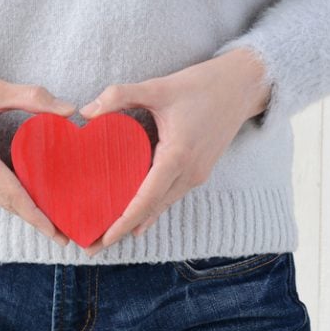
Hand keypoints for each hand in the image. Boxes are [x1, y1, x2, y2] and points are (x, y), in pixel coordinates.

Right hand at [0, 39, 75, 247]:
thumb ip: (33, 99)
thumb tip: (69, 110)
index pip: (11, 193)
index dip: (36, 215)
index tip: (56, 233)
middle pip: (4, 202)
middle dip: (33, 219)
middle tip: (62, 234)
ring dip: (20, 208)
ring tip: (49, 217)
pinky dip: (7, 193)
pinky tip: (25, 192)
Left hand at [75, 47, 271, 256]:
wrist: (243, 85)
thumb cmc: (203, 85)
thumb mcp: (158, 86)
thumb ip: (120, 95)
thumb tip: (86, 112)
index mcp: (178, 156)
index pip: (146, 198)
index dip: (123, 221)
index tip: (103, 238)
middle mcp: (189, 172)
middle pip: (151, 211)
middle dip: (122, 230)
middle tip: (92, 246)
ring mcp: (196, 174)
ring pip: (161, 206)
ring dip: (136, 222)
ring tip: (107, 235)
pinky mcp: (198, 171)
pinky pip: (170, 196)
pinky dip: (151, 208)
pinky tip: (135, 219)